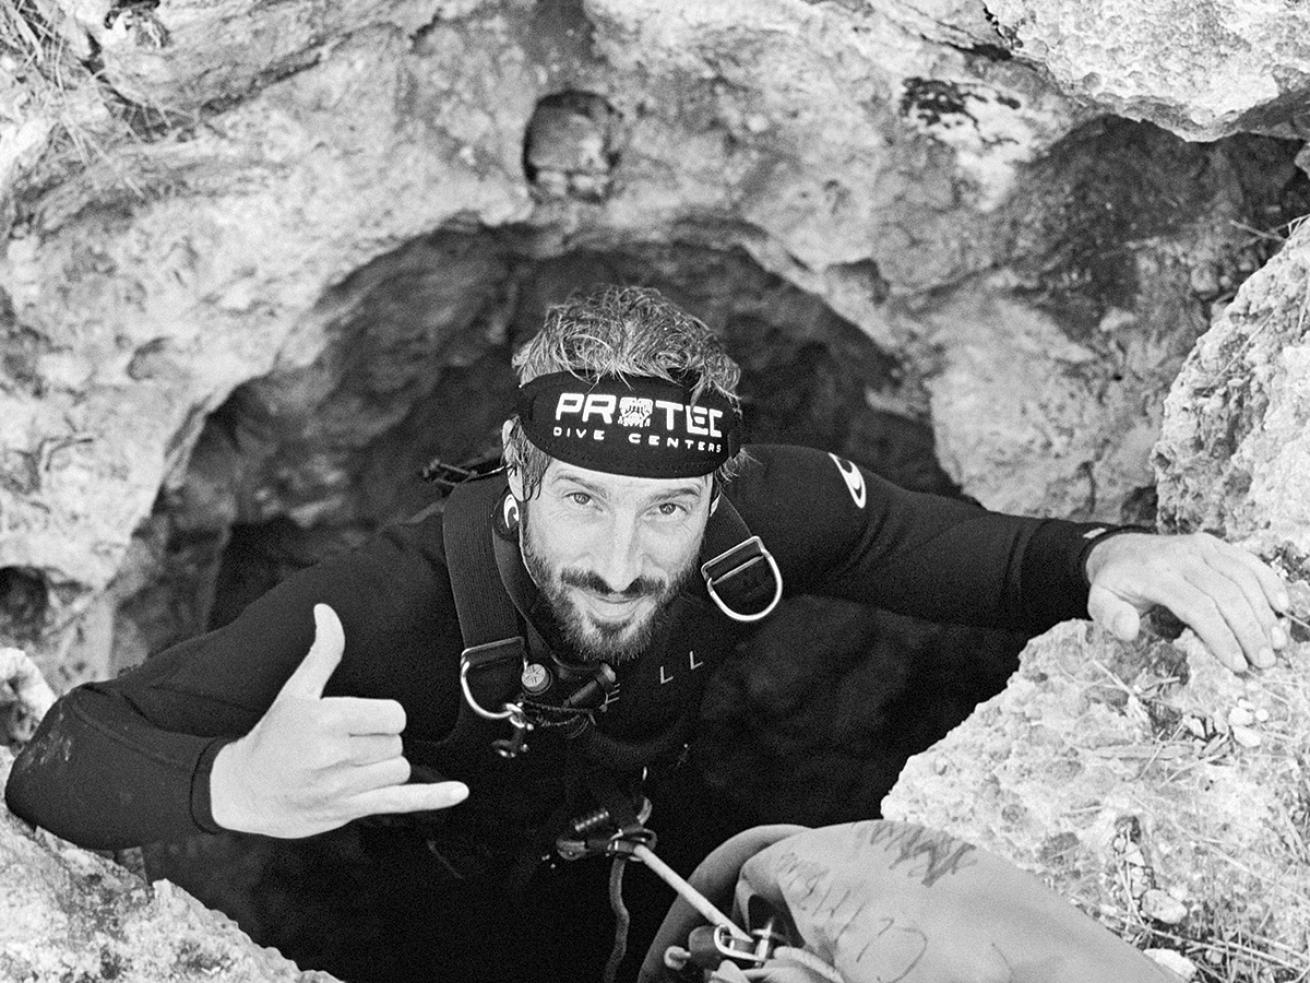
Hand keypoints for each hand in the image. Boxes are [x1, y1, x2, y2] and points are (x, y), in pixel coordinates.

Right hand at [210, 603, 467, 837]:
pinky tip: (458, 792)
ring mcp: (342, 788)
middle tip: (349, 741)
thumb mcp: (295, 691)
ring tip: (352, 762)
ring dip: (385, 766)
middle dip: (380, 739)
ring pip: (399, 770)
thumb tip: (327, 611)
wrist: (242, 789)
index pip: (394, 715)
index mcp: (327, 721)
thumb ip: (323, 652)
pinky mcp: (348, 811)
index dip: (384, 715)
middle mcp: (335, 756)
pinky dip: (434, 797)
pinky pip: (402, 802)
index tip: (361, 718)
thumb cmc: (271, 737)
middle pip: (396, 742)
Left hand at [1085, 531, 1289, 672]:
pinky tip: (1282, 606)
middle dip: (1249, 631)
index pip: (1197, 607)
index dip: (1221, 637)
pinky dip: (1268, 581)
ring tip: (1277, 643)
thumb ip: (1110, 617)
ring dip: (1263, 612)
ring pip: (1242, 578)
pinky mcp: (1214, 544)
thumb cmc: (1116, 583)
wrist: (1119, 550)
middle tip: (1264, 661)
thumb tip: (1129, 630)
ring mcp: (1200, 546)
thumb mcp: (1099, 602)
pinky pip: (1247, 560)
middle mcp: (1181, 556)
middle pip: (1226, 594)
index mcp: (1154, 573)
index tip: (1237, 664)